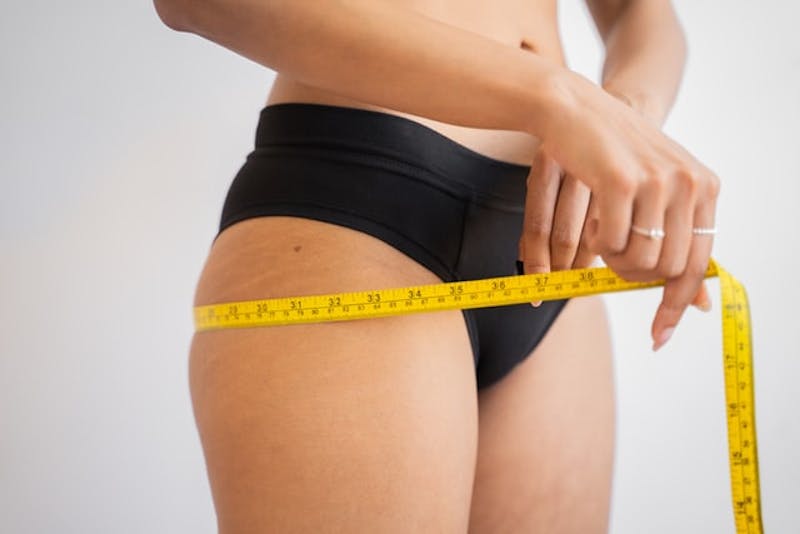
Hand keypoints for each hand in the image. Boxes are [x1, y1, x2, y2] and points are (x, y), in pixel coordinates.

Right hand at [531, 70, 718, 350]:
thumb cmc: (612, 155)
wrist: (577, 109)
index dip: (676, 305)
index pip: (698, 263)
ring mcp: (659, 182)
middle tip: (610, 260)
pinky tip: (590, 218)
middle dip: (632, 276)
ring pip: (639, 260)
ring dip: (612, 258)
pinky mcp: (624, 182)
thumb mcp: (655, 193)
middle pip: (666, 270)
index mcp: (703, 188)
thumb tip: (699, 304)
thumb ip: (678, 241)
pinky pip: (610, 242)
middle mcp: (691, 183)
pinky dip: (594, 241)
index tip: (658, 336)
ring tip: (600, 232)